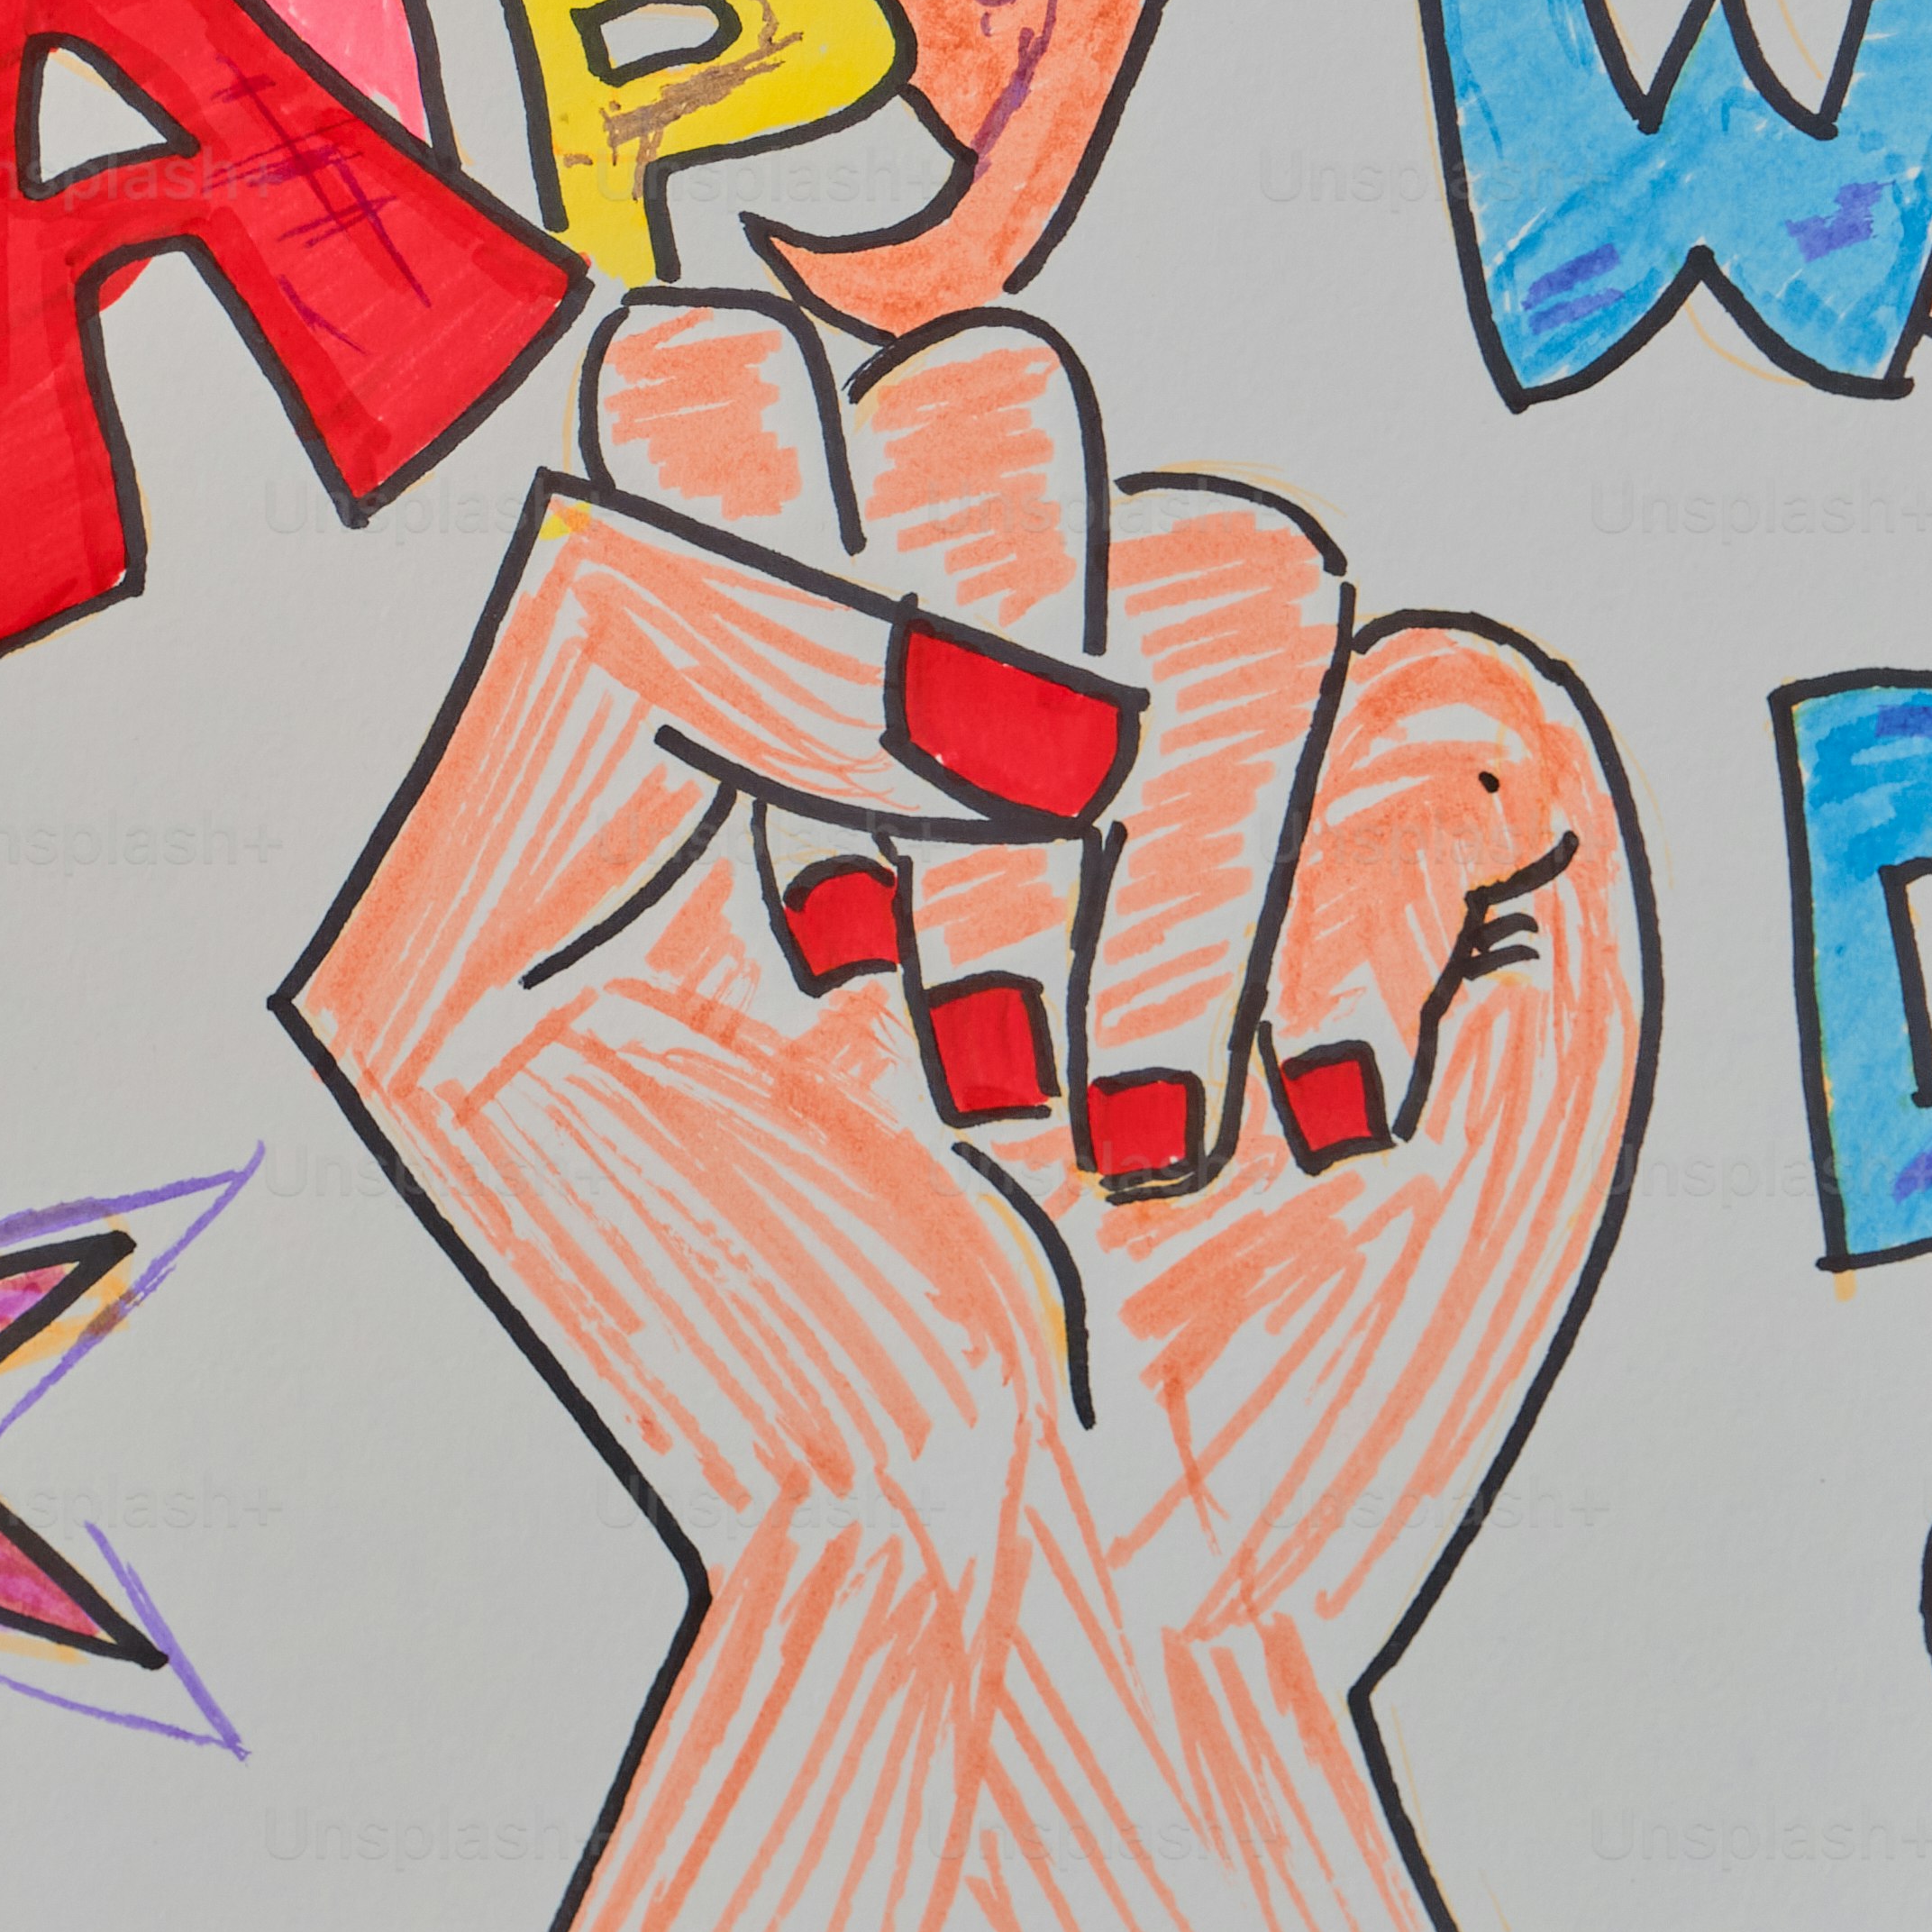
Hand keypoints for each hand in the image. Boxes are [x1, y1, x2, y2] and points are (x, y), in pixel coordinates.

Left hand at [285, 294, 1650, 1931]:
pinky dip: (1346, 940)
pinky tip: (1290, 1129)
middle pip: (997, 398)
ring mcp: (1250, 717)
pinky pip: (1452, 703)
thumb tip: (755, 516)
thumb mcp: (461, 1002)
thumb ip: (547, 678)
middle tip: (905, 998)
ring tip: (1080, 1132)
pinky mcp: (1470, 819)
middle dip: (945, 699)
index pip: (737, 365)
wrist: (1006, 1565)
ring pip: (1237, 560)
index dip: (737, 518)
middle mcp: (1008, 629)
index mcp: (757, 629)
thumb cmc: (737, 1307)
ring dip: (1136, 881)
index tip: (734, 802)